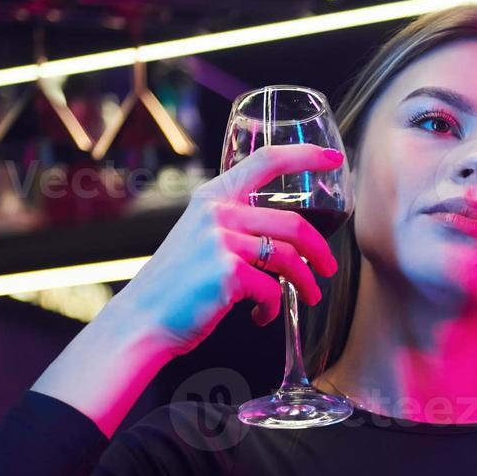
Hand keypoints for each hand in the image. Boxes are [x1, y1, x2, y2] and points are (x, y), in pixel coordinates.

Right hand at [104, 143, 343, 359]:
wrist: (143, 320)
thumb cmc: (178, 286)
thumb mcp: (200, 239)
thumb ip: (234, 227)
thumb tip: (287, 241)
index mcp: (211, 198)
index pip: (264, 161)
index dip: (303, 155)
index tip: (333, 159)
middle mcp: (216, 213)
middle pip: (293, 223)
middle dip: (320, 251)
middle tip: (328, 269)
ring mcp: (221, 241)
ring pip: (288, 257)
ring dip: (306, 281)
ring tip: (309, 296)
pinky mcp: (228, 272)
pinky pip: (272, 289)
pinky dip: (272, 307)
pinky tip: (261, 316)